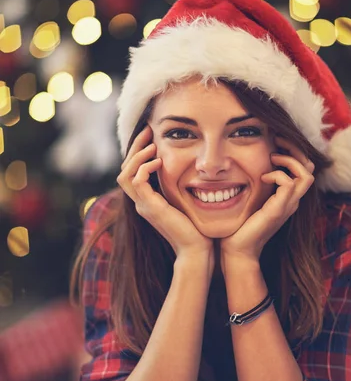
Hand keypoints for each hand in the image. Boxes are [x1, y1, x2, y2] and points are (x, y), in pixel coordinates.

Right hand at [117, 126, 213, 262]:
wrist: (197, 249)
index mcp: (147, 200)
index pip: (132, 171)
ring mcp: (144, 206)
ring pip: (125, 175)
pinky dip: (144, 168)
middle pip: (125, 169)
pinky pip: (137, 182)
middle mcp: (141, 203)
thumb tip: (187, 167)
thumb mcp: (185, 201)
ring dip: (137, 156)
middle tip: (148, 130)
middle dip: (135, 147)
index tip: (152, 135)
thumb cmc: (196, 228)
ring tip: (152, 145)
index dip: (139, 151)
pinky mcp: (151, 208)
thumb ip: (179, 186)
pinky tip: (159, 161)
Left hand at [220, 136, 314, 263]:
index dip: (293, 151)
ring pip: (306, 174)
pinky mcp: (278, 210)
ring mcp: (288, 206)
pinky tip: (263, 178)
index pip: (304, 168)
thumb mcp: (252, 198)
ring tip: (272, 158)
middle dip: (295, 149)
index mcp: (288, 197)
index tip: (275, 143)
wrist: (238, 249)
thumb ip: (258, 183)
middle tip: (277, 141)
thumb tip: (252, 164)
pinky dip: (277, 175)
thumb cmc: (241, 225)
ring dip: (289, 160)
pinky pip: (289, 184)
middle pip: (310, 168)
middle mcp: (292, 200)